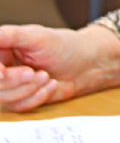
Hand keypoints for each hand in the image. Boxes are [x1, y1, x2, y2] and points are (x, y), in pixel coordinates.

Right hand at [0, 25, 119, 111]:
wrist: (86, 64)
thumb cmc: (64, 46)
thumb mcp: (38, 36)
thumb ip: (10, 36)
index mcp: (2, 48)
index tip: (2, 73)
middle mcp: (3, 67)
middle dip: (14, 80)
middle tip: (34, 72)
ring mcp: (11, 84)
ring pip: (3, 97)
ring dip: (28, 89)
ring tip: (46, 76)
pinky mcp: (22, 98)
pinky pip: (19, 106)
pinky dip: (37, 97)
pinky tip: (51, 85)